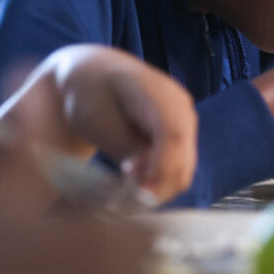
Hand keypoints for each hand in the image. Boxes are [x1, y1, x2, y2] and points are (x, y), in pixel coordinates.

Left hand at [0, 45, 197, 202]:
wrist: (94, 75)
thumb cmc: (88, 94)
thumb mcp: (96, 120)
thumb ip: (123, 147)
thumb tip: (144, 180)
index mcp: (156, 92)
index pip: (172, 135)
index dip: (159, 168)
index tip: (136, 192)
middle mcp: (180, 105)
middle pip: (183, 157)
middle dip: (157, 185)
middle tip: (124, 198)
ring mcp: (185, 120)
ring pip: (184, 168)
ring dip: (158, 187)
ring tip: (126, 190)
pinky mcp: (181, 135)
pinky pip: (179, 167)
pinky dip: (160, 181)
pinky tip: (134, 181)